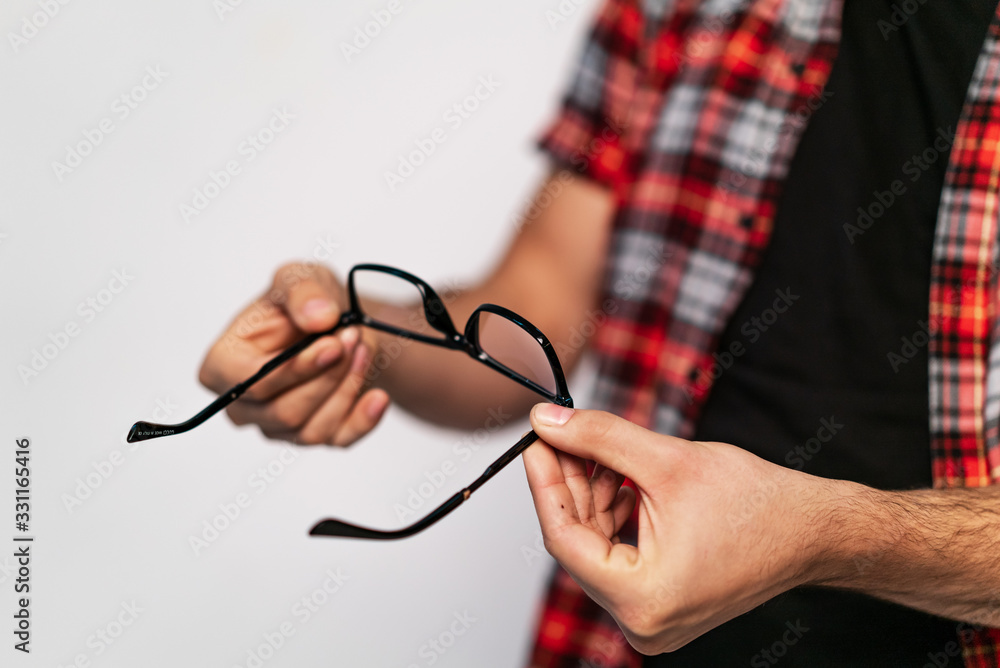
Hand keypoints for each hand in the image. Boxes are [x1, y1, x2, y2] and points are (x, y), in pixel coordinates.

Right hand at [198, 262, 389, 445]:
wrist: (338, 322)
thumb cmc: (303, 303)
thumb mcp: (299, 278)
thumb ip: (302, 291)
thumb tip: (318, 317)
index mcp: (224, 364)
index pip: (251, 383)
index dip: (294, 369)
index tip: (333, 345)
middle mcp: (243, 404)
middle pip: (284, 411)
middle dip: (328, 376)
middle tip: (355, 338)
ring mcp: (276, 426)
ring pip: (311, 429)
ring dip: (346, 389)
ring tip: (364, 350)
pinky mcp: (311, 435)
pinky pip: (338, 440)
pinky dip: (363, 420)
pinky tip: (378, 398)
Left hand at [522, 404, 844, 654]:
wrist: (812, 530)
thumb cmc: (758, 505)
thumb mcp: (665, 460)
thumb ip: (598, 438)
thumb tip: (546, 422)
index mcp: (643, 598)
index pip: (564, 538)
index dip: (545, 483)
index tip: (535, 441)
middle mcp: (643, 622)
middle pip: (578, 542)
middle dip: (569, 483)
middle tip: (558, 434)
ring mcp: (652, 618)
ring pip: (596, 546)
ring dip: (592, 495)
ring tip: (596, 449)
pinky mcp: (661, 603)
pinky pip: (618, 555)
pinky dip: (613, 515)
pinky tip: (616, 477)